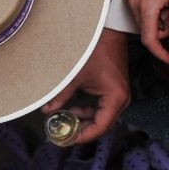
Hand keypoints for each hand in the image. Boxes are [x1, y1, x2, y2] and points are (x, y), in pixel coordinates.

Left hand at [43, 28, 130, 144]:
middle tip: (63, 132)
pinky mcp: (114, 90)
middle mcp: (121, 100)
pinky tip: (72, 109)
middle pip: (101, 124)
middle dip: (82, 129)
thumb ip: (61, 95)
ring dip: (83, 119)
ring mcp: (119, 95)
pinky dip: (87, 110)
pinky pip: (101, 107)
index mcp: (115, 98)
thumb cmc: (94, 50)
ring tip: (64, 120)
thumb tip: (47, 111)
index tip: (66, 138)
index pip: (100, 127)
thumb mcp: (75, 75)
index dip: (82, 136)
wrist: (107, 30)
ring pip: (101, 116)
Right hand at [125, 0, 168, 62]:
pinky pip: (141, 13)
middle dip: (162, 31)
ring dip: (158, 21)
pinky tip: (161, 0)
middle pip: (147, 32)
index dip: (159, 52)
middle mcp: (134, 4)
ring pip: (144, 23)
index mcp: (147, 6)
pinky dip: (152, 13)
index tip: (168, 59)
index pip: (149, 39)